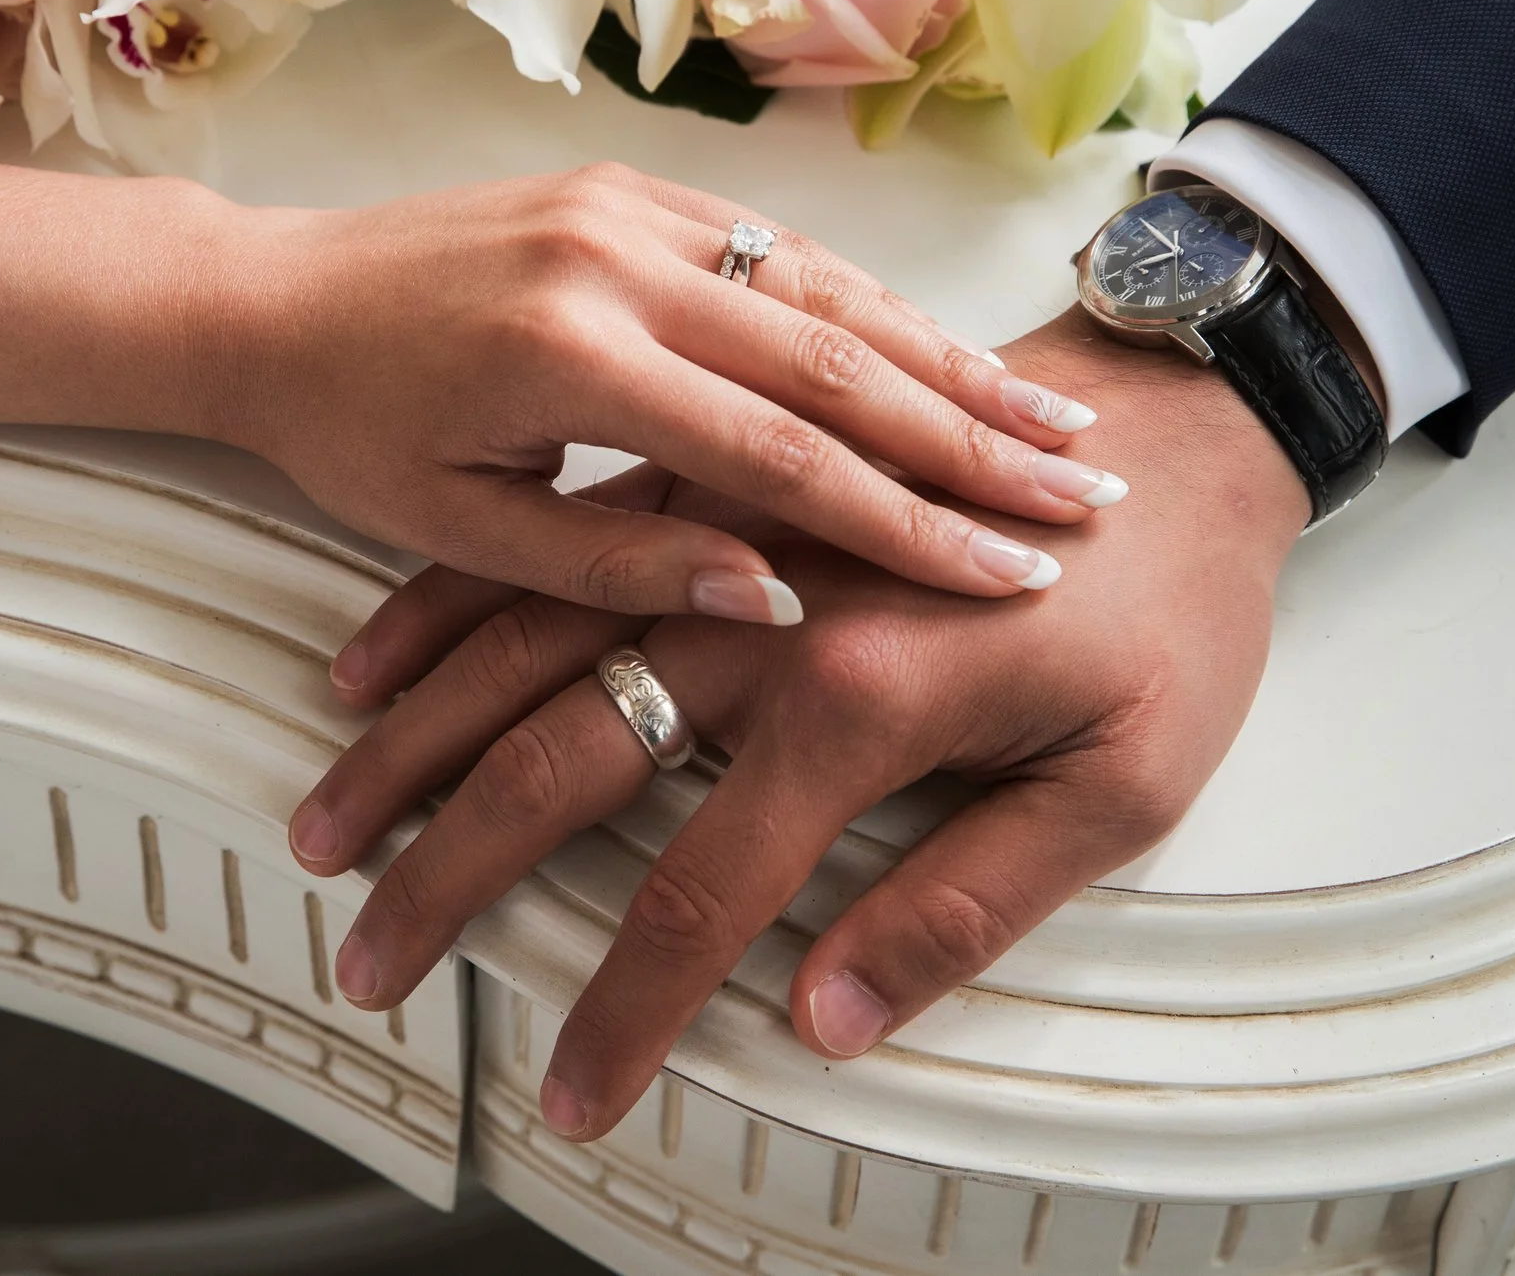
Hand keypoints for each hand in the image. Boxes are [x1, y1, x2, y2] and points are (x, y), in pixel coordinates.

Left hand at [204, 163, 1125, 628]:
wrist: (265, 296)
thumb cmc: (349, 426)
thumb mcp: (461, 526)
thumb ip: (617, 567)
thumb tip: (773, 594)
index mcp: (571, 355)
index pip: (778, 454)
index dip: (904, 521)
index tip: (1004, 570)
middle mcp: (618, 259)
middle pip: (836, 358)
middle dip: (971, 434)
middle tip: (1084, 492)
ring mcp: (634, 208)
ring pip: (829, 289)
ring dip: (948, 361)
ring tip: (1056, 423)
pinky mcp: (636, 189)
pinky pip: (785, 249)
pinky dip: (878, 308)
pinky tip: (953, 356)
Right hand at [287, 311, 1309, 1138]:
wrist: (1184, 417)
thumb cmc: (1176, 608)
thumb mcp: (1124, 783)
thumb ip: (966, 904)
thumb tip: (825, 1014)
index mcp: (860, 698)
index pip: (704, 893)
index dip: (628, 1010)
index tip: (569, 1096)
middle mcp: (765, 610)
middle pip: (563, 758)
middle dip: (448, 869)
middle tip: (368, 954)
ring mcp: (727, 534)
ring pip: (526, 643)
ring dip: (418, 738)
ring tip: (329, 816)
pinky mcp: (716, 485)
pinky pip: (554, 547)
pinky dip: (454, 609)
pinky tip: (383, 659)